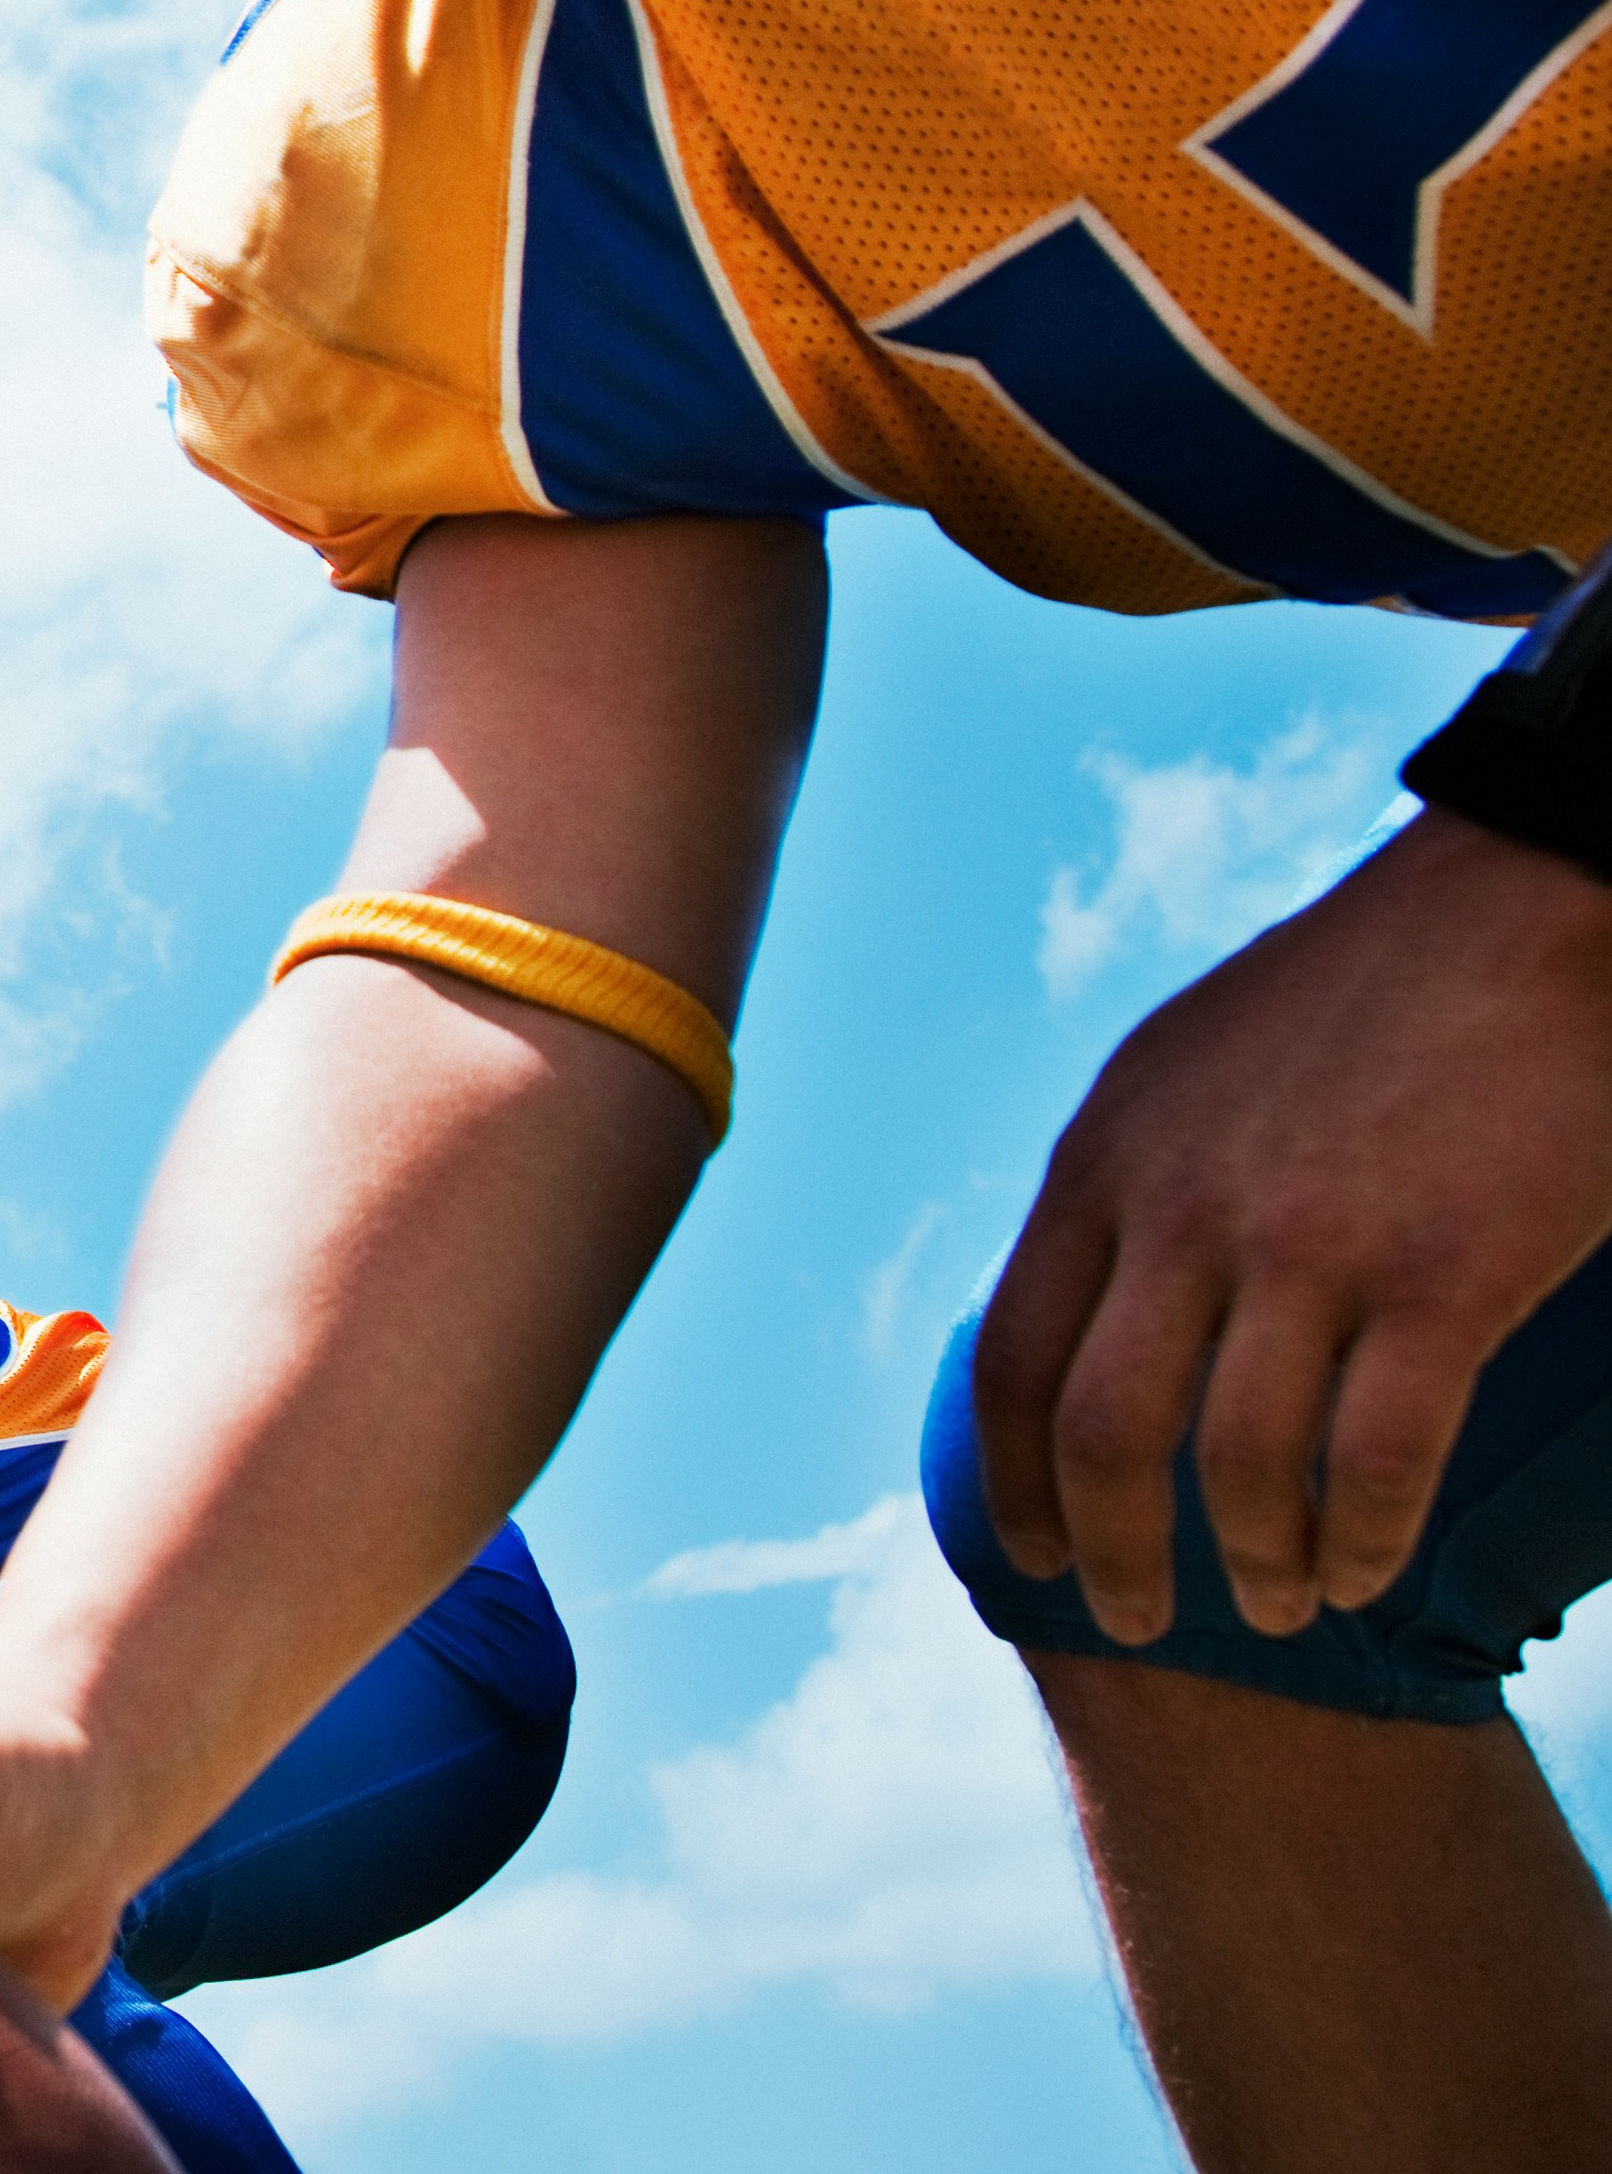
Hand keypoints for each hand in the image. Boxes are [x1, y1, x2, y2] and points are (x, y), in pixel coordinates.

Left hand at [972, 806, 1611, 1641]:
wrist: (1523, 912)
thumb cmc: (1357, 996)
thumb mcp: (1181, 1072)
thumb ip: (1123, 1184)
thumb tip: (1082, 1298)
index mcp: (1107, 1161)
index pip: (1014, 1356)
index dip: (1012, 1477)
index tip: (1031, 1553)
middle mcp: (1184, 1211)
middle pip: (1102, 1434)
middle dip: (1110, 1552)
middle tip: (1138, 1624)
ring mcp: (1311, 1249)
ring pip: (1237, 1466)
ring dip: (1254, 1562)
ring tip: (1281, 1606)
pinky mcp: (1444, 1277)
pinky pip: (1378, 1459)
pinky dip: (1364, 1536)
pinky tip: (1367, 1569)